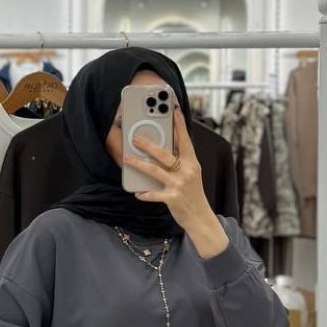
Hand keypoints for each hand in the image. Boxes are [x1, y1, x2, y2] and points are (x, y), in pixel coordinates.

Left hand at [123, 107, 228, 255]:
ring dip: (138, 164)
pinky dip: (144, 193)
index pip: (185, 140)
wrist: (200, 216)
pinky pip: (153, 194)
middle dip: (148, 145)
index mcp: (192, 162)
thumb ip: (181, 161)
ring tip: (126, 159)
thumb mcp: (191, 174)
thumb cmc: (192, 193)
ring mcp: (179, 185)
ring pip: (155, 171)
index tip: (174, 110)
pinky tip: (137, 192)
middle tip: (135, 138)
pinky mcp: (172, 198)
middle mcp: (186, 171)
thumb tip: (164, 148)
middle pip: (164, 154)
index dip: (179, 125)